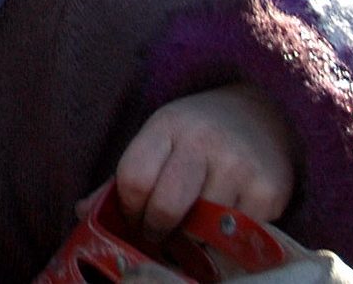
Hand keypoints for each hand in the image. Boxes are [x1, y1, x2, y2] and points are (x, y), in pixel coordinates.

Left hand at [110, 82, 294, 239]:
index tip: (134, 218)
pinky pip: (236, 236)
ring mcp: (241, 165)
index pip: (133, 178)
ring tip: (193, 228)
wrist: (265, 112)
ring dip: (192, 239)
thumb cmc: (200, 134)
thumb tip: (82, 213)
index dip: (128, 210)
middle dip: (155, 232)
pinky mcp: (270, 191)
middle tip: (158, 237)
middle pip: (165, 209)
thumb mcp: (160, 139)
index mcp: (168, 124)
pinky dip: (226, 239)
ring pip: (201, 229)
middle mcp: (205, 141)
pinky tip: (224, 223)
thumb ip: (126, 178)